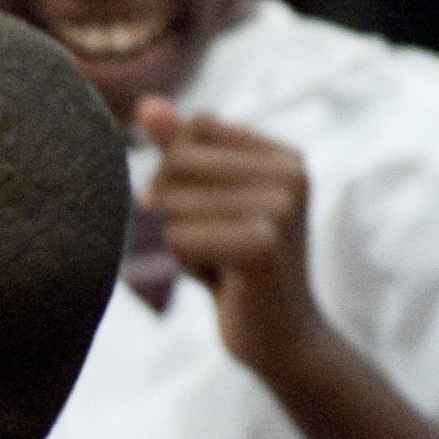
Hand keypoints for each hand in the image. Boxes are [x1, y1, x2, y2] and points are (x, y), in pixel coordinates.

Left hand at [138, 99, 326, 380]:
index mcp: (285, 155)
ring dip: (182, 240)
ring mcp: (282, 209)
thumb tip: (147, 103)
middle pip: (178, 162)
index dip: (181, 174)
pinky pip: (178, 237)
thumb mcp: (206, 198)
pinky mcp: (263, 245)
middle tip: (219, 242)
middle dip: (177, 209)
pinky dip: (187, 263)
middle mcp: (292, 174)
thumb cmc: (234, 263)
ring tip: (223, 260)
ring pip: (173, 203)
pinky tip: (225, 280)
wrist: (278, 336)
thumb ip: (179, 147)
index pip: (194, 130)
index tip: (221, 212)